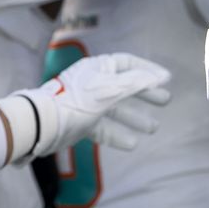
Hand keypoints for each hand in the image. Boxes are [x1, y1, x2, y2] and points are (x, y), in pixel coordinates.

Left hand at [12, 52, 169, 157]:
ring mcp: (87, 103)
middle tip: (165, 101)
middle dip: (145, 94)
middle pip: (125, 85)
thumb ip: (137, 82)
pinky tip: (132, 144)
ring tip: (153, 128)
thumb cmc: (77, 101)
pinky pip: (104, 128)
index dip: (148, 70)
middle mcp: (94, 82)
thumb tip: (163, 76)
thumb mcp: (110, 88)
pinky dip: (118, 135)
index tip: (166, 80)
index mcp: (99, 68)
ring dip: (135, 118)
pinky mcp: (81, 122)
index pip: (128, 64)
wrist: (43, 124)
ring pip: (116, 109)